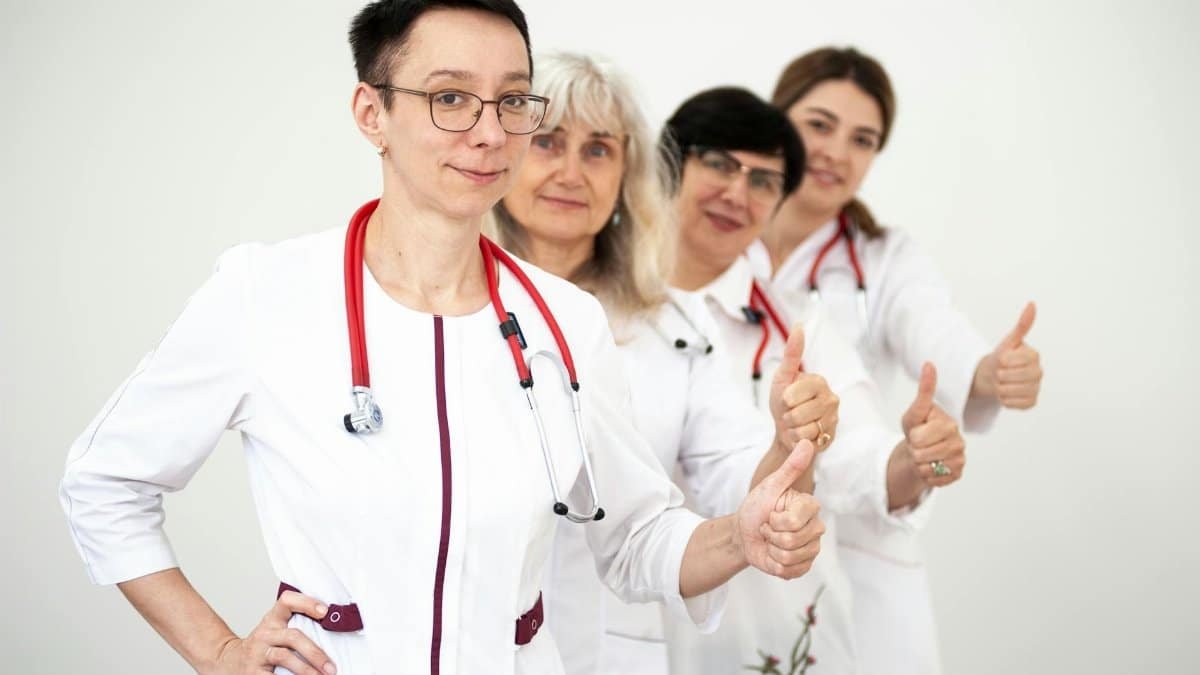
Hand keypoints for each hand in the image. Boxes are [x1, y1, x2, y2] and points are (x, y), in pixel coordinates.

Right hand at [210, 590, 336, 674]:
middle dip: (315, 652)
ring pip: (285, 657)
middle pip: (293, 636)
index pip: (287, 601)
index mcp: (273, 619)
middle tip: (331, 667)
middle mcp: (265, 633)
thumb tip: (335, 630)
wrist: (227, 661)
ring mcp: (257, 652)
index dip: (306, 602)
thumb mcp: (275, 630)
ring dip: (307, 669)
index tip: (325, 611)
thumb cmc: (262, 646)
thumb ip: (297, 625)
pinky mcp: (252, 672)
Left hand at [735, 440, 823, 578]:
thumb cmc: (757, 507)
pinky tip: (773, 554)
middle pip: (792, 541)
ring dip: (772, 550)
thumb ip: (791, 467)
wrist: (744, 533)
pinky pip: (790, 572)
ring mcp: (811, 548)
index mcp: (810, 507)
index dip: (774, 521)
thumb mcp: (770, 486)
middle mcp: (816, 528)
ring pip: (790, 558)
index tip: (770, 513)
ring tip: (771, 540)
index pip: (794, 522)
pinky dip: (774, 564)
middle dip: (771, 535)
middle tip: (769, 528)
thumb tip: (807, 442)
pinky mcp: (804, 566)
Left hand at [769, 324, 838, 451]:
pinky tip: (802, 434)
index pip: (793, 395)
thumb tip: (799, 325)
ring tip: (795, 423)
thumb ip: (792, 354)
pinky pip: (808, 441)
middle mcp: (831, 398)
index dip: (784, 399)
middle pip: (798, 413)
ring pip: (804, 428)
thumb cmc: (784, 402)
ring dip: (793, 428)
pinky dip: (799, 439)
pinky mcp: (831, 436)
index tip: (786, 398)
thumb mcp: (783, 377)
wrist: (787, 430)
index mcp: (819, 381)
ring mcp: (833, 418)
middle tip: (790, 413)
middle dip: (787, 416)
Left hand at [899, 363, 965, 487]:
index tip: (918, 431)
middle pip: (921, 454)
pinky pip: (933, 480)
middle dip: (915, 451)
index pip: (919, 438)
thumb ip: (924, 390)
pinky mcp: (958, 473)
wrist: (921, 449)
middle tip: (920, 444)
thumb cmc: (918, 427)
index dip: (912, 437)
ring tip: (924, 454)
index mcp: (950, 423)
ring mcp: (960, 458)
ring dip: (919, 463)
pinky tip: (931, 465)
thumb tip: (929, 364)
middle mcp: (959, 441)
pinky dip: (926, 475)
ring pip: (927, 468)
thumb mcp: (915, 410)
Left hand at [975, 302, 1042, 408]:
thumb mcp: (1008, 341)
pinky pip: (1014, 404)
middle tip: (1000, 372)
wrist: (994, 376)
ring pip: (1011, 391)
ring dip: (1000, 388)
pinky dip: (1005, 400)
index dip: (1001, 361)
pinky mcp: (1031, 402)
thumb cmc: (1002, 358)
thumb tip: (1032, 304)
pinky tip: (1006, 393)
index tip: (1002, 359)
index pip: (1010, 361)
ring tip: (1002, 382)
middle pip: (1010, 377)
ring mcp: (1036, 388)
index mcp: (1034, 356)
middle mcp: (1039, 372)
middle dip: (999, 375)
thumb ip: (1021, 325)